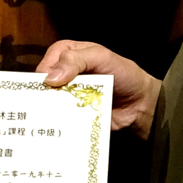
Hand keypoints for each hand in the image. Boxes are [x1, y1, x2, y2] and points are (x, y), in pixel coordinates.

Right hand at [36, 40, 161, 136]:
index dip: (45, 69)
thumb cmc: (125, 74)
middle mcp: (67, 74)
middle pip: (45, 81)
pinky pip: (60, 118)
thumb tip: (50, 77)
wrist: (141, 104)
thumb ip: (77, 60)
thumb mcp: (101, 57)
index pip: (50, 58)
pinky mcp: (73, 114)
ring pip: (49, 100)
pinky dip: (56, 122)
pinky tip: (54, 126)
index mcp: (71, 55)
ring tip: (44, 116)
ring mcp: (69, 95)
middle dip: (42, 91)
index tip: (46, 82)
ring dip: (47, 108)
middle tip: (41, 101)